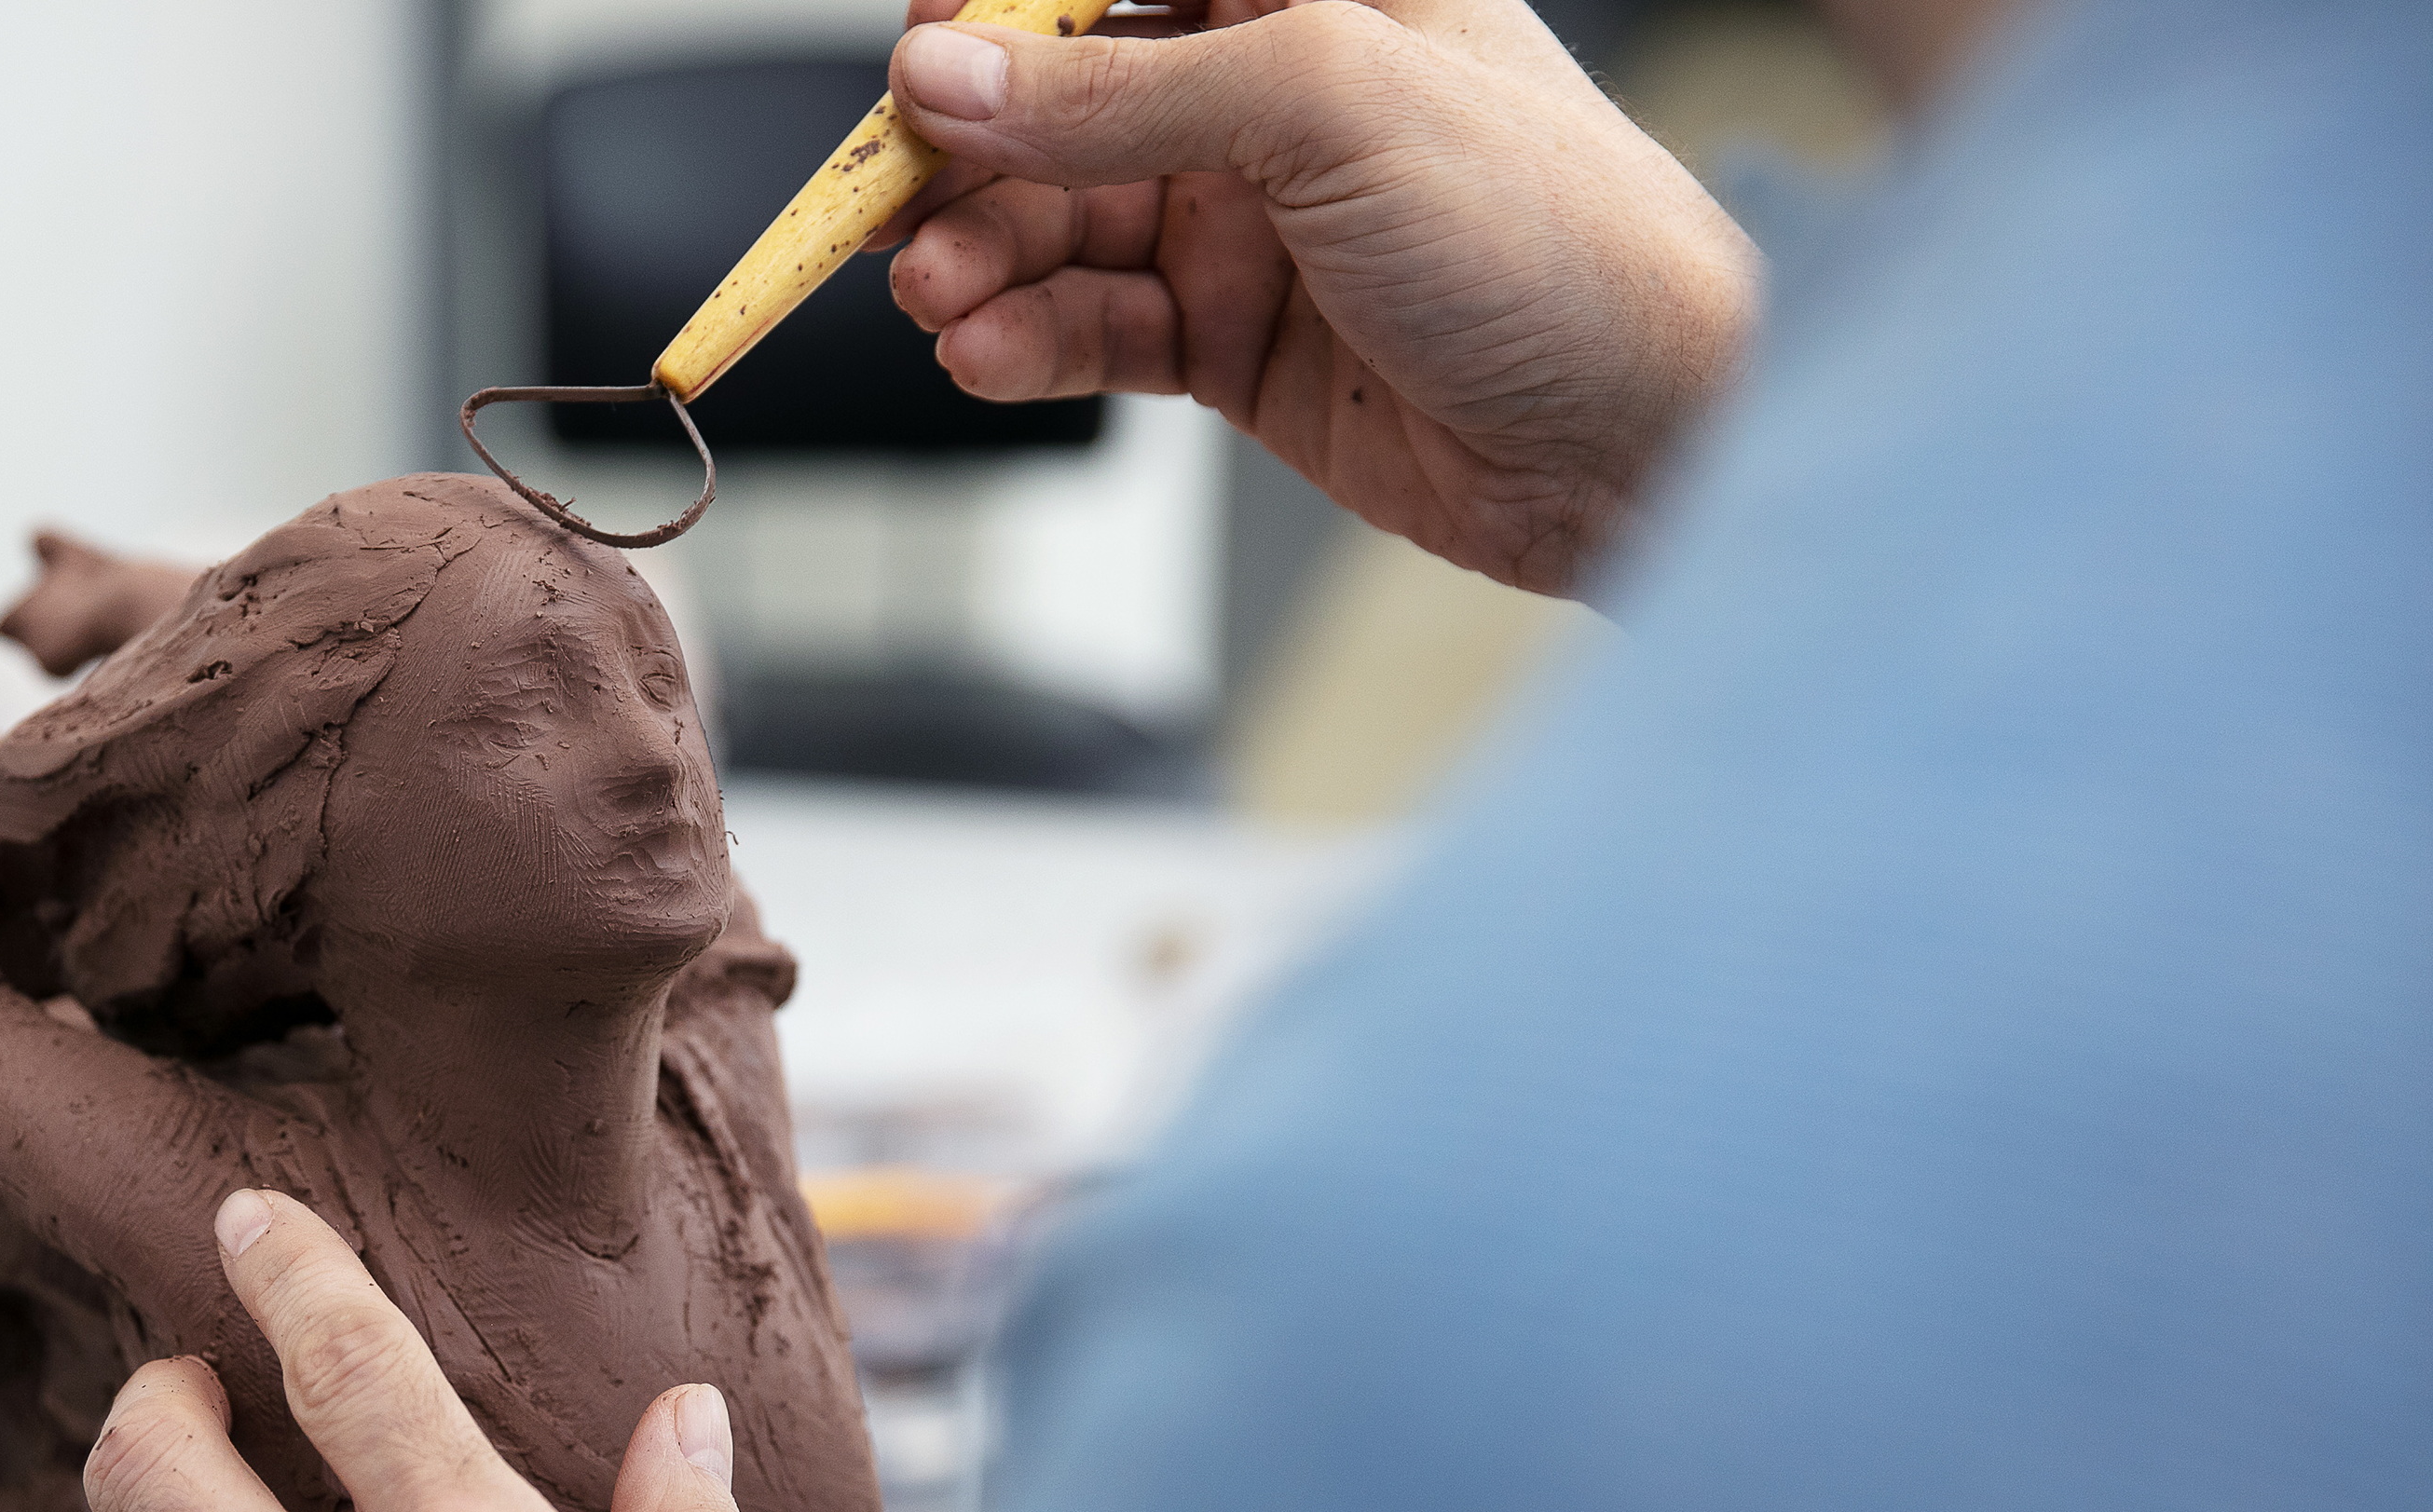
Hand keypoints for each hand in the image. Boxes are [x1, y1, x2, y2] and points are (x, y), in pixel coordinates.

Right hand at [877, 0, 1761, 594]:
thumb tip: (952, 75)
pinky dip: (1028, 343)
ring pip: (1061, 222)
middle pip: (1063, 98)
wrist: (1650, 442)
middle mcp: (1277, 91)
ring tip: (937, 299)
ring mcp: (1254, 220)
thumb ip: (1125, 88)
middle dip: (966, 152)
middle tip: (888, 208)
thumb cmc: (1564, 239)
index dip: (1007, 9)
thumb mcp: (1329, 110)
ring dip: (982, 257)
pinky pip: (1096, 329)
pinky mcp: (1239, 343)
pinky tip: (988, 354)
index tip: (921, 57)